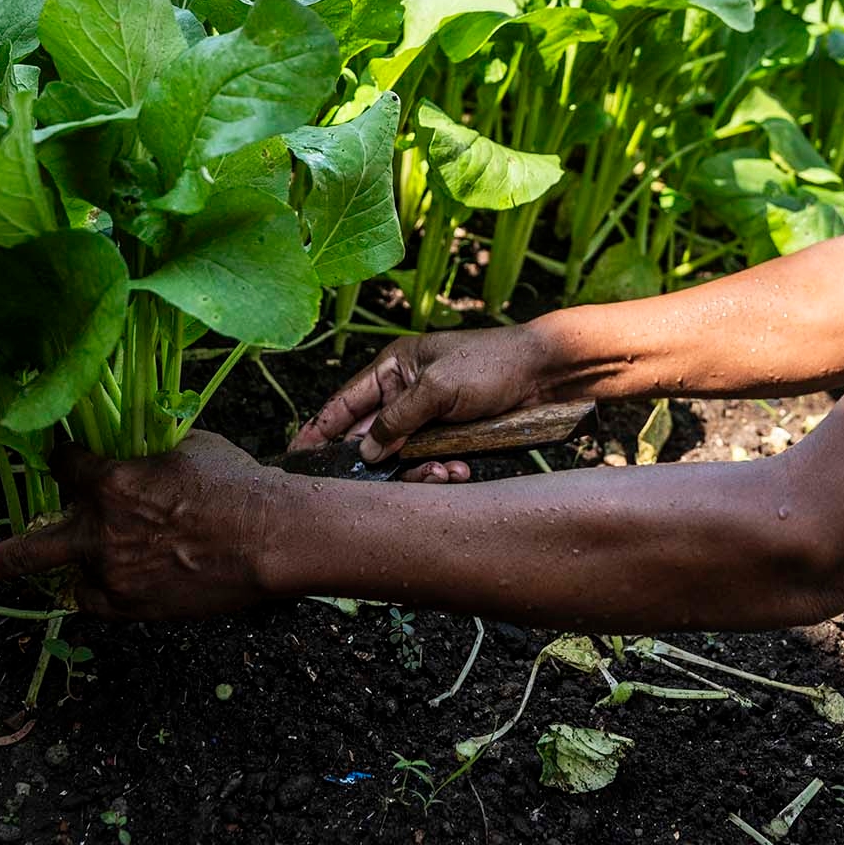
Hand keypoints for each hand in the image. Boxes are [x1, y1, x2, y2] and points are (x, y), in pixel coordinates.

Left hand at [0, 432, 277, 618]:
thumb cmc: (237, 483)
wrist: (272, 538)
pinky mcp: (133, 608)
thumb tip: (135, 451)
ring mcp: (114, 575)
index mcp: (110, 483)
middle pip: (27, 549)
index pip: (63, 465)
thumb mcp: (186, 448)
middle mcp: (101, 532)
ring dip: (87, 563)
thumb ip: (146, 456)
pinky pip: (102, 600)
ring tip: (112, 560)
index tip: (63, 458)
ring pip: (76, 573)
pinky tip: (135, 577)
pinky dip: (110, 588)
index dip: (63, 459)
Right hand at [291, 325, 563, 481]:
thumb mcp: (438, 388)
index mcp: (394, 368)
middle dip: (379, 462)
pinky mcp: (451, 437)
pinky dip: (442, 472)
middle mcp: (405, 393)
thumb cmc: (492, 364)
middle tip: (383, 480)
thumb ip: (398, 419)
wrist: (546, 375)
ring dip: (417, 471)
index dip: (320, 429)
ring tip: (443, 471)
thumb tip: (366, 451)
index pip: (344, 402)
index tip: (297, 456)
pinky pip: (431, 464)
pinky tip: (459, 471)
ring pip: (402, 458)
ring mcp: (428, 418)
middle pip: (371, 438)